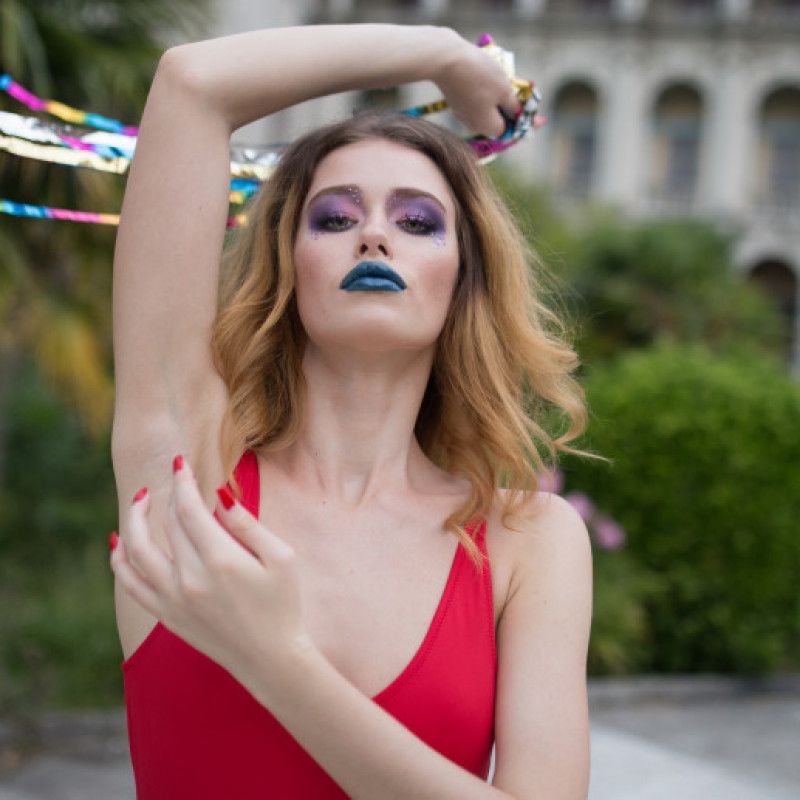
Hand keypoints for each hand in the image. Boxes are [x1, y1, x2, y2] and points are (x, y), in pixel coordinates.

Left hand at [110, 456, 312, 688]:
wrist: (271, 659)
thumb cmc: (284, 605)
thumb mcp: (282, 558)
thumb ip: (247, 525)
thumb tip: (219, 494)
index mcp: (221, 560)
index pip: (189, 509)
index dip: (183, 482)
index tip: (181, 463)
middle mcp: (190, 579)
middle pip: (168, 524)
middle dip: (171, 496)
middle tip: (179, 481)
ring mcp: (173, 599)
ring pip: (137, 550)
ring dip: (135, 520)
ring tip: (142, 499)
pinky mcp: (166, 615)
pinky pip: (130, 583)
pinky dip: (120, 560)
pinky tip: (120, 541)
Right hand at [433, 29, 520, 138]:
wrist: (445, 59)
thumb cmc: (479, 75)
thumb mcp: (505, 90)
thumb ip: (514, 107)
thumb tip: (518, 115)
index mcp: (488, 127)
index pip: (511, 131)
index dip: (526, 123)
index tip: (541, 118)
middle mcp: (474, 125)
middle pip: (499, 121)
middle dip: (512, 110)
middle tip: (524, 97)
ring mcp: (463, 112)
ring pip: (488, 110)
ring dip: (500, 100)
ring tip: (509, 83)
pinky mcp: (456, 99)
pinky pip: (477, 100)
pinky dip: (486, 93)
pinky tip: (491, 78)